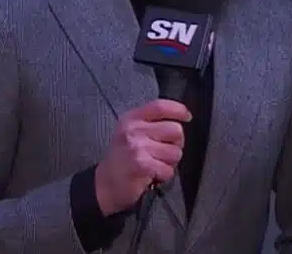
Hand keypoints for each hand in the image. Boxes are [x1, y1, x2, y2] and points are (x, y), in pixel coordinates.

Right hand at [94, 99, 190, 215]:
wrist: (104, 185)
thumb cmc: (122, 158)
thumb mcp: (130, 132)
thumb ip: (151, 122)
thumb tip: (181, 118)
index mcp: (131, 119)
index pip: (161, 106)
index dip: (179, 110)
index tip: (187, 117)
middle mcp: (133, 130)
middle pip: (175, 130)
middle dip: (176, 144)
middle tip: (163, 152)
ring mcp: (137, 147)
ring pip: (175, 152)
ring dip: (170, 162)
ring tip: (155, 164)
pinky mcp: (141, 165)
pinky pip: (168, 169)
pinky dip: (164, 175)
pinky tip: (152, 175)